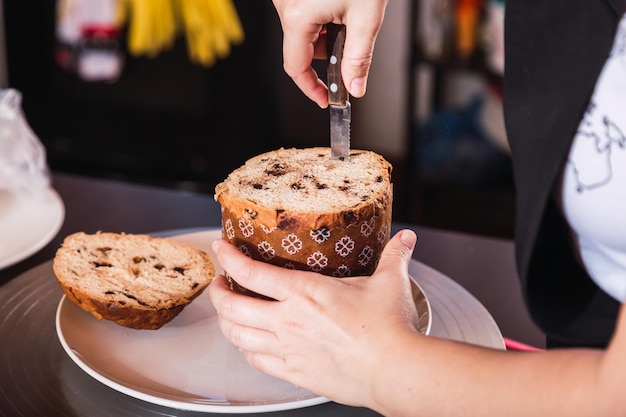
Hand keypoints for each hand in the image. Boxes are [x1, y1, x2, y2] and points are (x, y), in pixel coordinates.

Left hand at [208, 229, 419, 406]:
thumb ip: (393, 257)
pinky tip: (249, 343)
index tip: (220, 249)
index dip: (228, 258)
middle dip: (217, 293)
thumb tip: (405, 239)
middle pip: (231, 307)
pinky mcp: (295, 373)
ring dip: (225, 322)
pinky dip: (245, 349)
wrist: (395, 371)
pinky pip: (256, 361)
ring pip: (236, 336)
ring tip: (228, 312)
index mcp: (304, 292)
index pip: (250, 272)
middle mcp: (288, 321)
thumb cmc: (390, 328)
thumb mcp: (390, 283)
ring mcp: (288, 350)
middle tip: (219, 283)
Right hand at [272, 0, 387, 107]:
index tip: (325, 99)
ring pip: (306, 32)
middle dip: (330, 52)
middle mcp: (286, 5)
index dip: (312, 89)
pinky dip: (324, 18)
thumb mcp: (366, 17)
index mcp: (298, 16)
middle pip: (304, 50)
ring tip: (348, 11)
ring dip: (329, 32)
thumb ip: (359, 57)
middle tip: (352, 40)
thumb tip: (354, 86)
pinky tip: (340, 3)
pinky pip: (306, 15)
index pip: (296, 68)